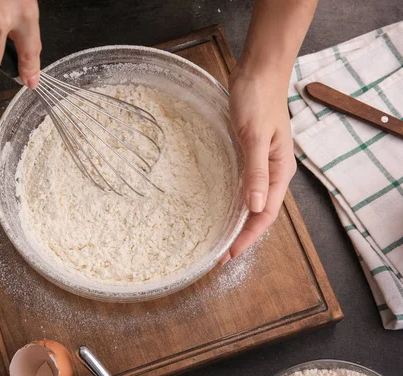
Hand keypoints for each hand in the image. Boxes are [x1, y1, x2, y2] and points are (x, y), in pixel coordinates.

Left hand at [220, 65, 296, 264]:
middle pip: (260, 212)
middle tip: (220, 255)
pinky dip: (233, 200)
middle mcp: (273, 171)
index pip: (266, 214)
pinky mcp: (248, 153)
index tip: (229, 254)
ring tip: (219, 238)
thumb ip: (256, 170)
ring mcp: (261, 162)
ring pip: (251, 200)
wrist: (258, 70)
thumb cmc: (259, 99)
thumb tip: (256, 207)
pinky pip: (242, 184)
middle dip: (243, 235)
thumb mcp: (255, 135)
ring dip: (238, 220)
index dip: (248, 236)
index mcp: (280, 170)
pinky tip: (220, 206)